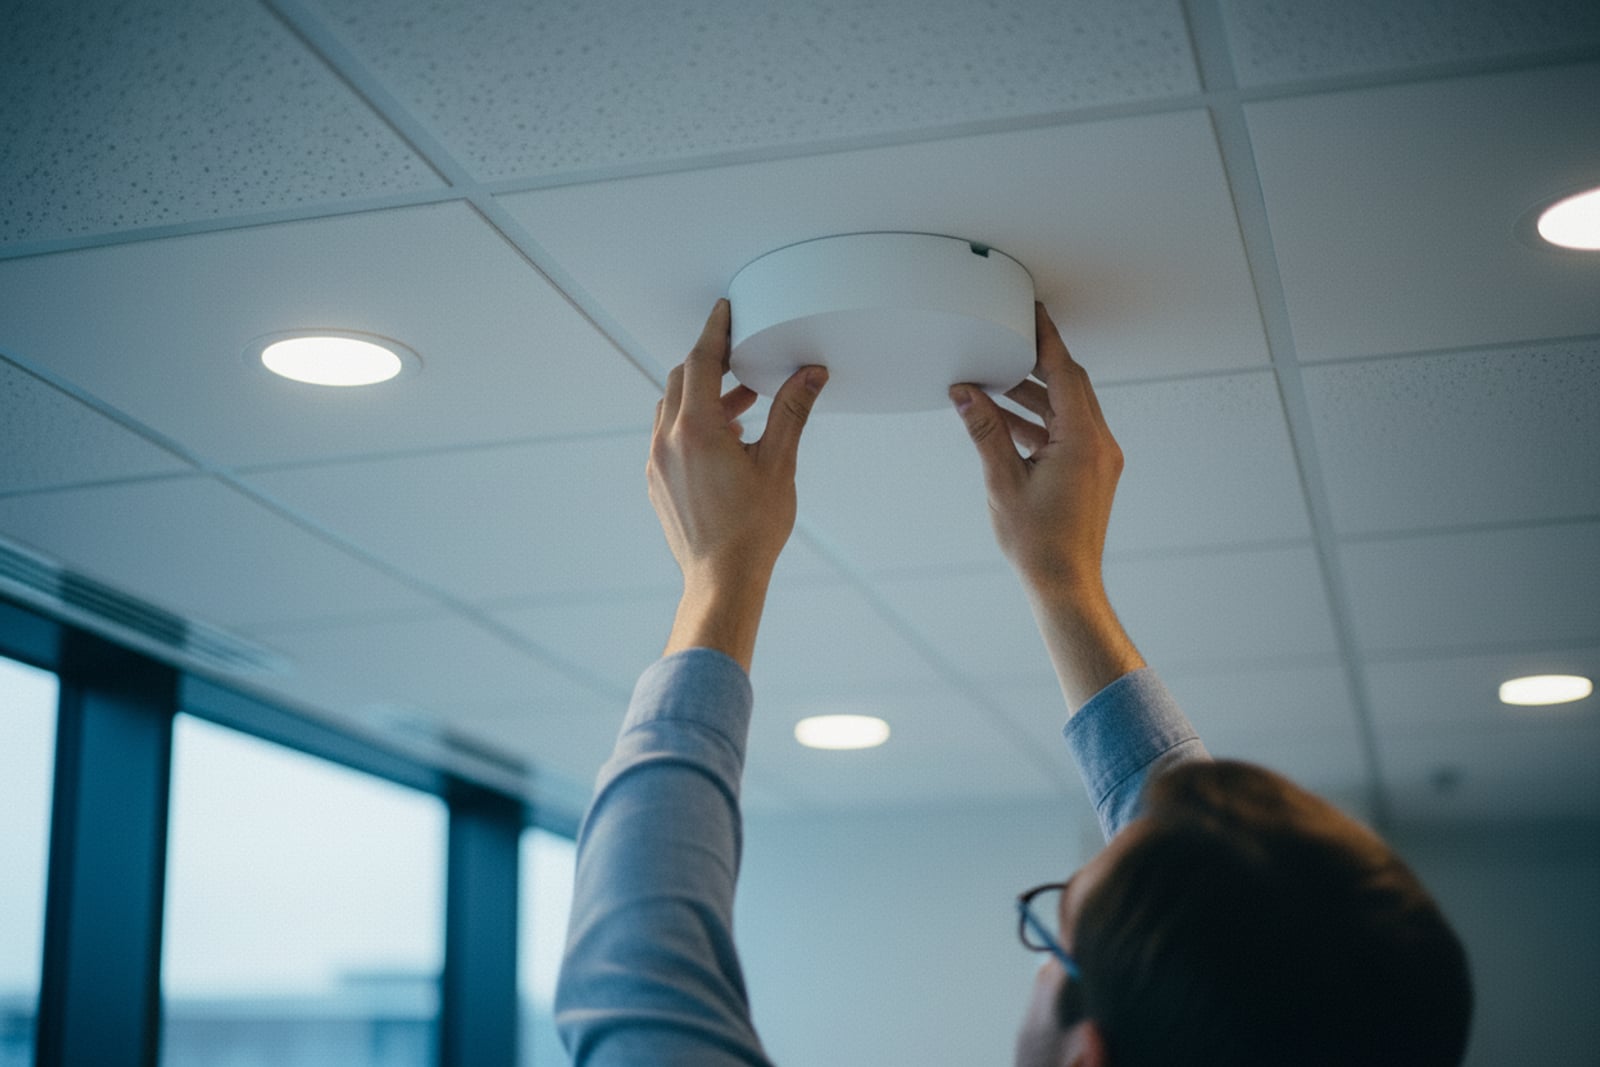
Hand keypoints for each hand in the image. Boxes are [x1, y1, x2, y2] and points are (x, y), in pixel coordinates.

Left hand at [650, 299, 826, 667]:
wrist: (721, 580)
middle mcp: (667, 442)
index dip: (714, 331)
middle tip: (742, 358)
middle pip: (681, 380)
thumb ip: (791, 412)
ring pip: (672, 408)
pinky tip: (726, 440)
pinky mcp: (657, 482)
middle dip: (710, 363)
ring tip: (744, 405)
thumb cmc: (751, 530)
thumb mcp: (779, 464)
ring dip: (703, 396)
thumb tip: (810, 374)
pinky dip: (692, 424)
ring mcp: (657, 463)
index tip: (724, 311)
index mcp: (696, 430)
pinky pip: (668, 436)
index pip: (700, 361)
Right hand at [950, 302, 1142, 709]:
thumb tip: (966, 393)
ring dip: (1033, 395)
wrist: (1065, 585)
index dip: (1047, 340)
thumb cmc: (1039, 544)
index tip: (1035, 313)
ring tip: (994, 382)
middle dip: (1037, 362)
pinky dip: (1039, 421)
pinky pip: (1067, 432)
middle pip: (1070, 385)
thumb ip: (985, 431)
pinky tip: (1006, 420)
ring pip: (1067, 409)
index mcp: (1083, 441)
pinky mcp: (1091, 473)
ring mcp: (1098, 460)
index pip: (1065, 372)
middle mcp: (1099, 445)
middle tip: (1010, 339)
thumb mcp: (1002, 481)